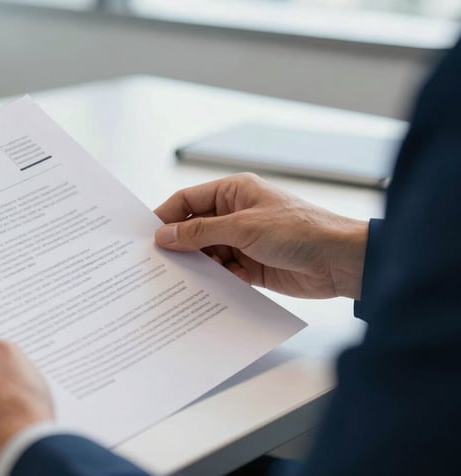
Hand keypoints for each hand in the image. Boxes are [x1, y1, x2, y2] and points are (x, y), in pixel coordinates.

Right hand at [154, 173, 367, 298]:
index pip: (188, 200)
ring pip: (206, 252)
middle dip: (179, 244)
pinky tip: (202, 290)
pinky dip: (213, 279)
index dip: (166, 216)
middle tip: (155, 262)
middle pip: (194, 228)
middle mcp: (236, 214)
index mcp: (234, 192)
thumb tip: (165, 235)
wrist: (341, 261)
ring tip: (176, 279)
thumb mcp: (243, 227)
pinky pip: (222, 272)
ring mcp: (243, 241)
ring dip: (195, 265)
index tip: (146, 236)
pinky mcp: (251, 266)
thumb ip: (200, 232)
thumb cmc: (299, 230)